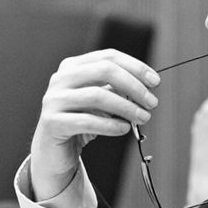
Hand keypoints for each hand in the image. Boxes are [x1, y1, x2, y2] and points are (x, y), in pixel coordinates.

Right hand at [31, 49, 159, 199]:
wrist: (54, 151)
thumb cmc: (80, 121)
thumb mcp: (100, 101)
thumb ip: (117, 89)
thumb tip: (146, 87)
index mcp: (72, 66)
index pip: (108, 57)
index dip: (135, 67)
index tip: (155, 82)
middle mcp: (61, 79)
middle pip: (104, 71)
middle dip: (133, 86)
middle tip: (152, 102)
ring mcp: (54, 100)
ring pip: (97, 95)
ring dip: (126, 107)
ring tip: (143, 117)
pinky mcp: (53, 122)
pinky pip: (87, 121)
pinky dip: (111, 125)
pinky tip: (124, 129)